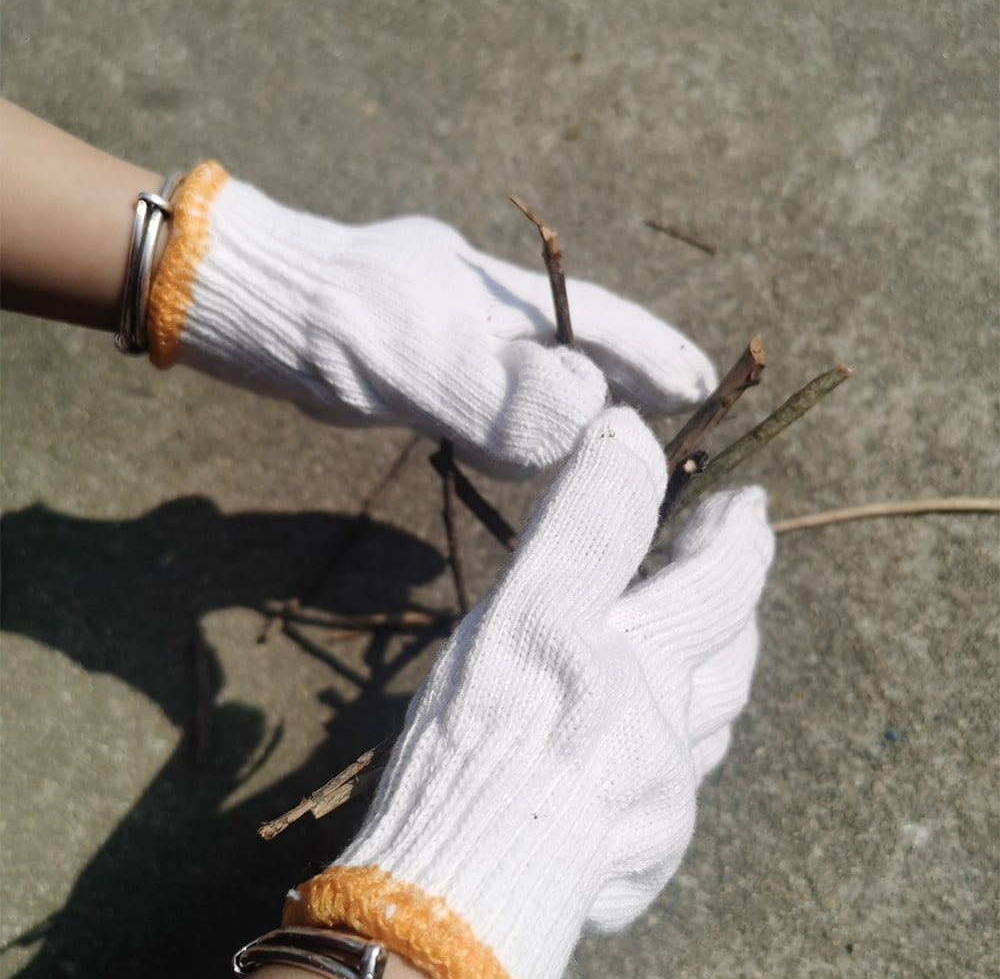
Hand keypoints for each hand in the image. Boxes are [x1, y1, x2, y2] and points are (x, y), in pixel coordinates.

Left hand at [148, 163, 715, 473]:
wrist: (269, 320)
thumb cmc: (344, 326)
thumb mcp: (423, 360)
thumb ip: (503, 396)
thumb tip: (592, 418)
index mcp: (508, 302)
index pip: (603, 325)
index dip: (655, 356)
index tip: (703, 382)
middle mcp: (495, 321)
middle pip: (584, 355)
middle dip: (631, 389)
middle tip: (679, 426)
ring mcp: (464, 346)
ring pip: (542, 386)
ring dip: (581, 417)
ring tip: (624, 450)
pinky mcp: (434, 376)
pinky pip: (500, 409)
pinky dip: (526, 433)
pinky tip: (537, 453)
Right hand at [283, 407, 773, 978]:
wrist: (465, 895)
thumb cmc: (478, 747)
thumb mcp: (520, 611)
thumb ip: (584, 524)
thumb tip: (626, 435)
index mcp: (633, 655)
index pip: (710, 574)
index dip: (733, 530)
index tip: (741, 500)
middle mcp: (660, 721)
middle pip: (725, 644)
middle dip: (733, 586)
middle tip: (735, 542)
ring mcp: (657, 792)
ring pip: (709, 715)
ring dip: (717, 663)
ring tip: (709, 630)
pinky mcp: (642, 852)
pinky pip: (677, 788)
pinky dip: (675, 743)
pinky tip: (652, 739)